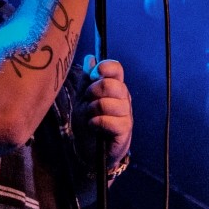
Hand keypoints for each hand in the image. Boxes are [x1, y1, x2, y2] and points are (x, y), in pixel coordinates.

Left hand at [76, 54, 132, 169]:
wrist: (90, 151)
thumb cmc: (89, 122)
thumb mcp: (83, 98)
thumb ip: (86, 79)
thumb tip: (90, 58)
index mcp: (116, 86)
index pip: (116, 68)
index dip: (103, 68)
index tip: (92, 77)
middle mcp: (124, 98)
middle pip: (111, 84)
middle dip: (93, 92)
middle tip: (88, 101)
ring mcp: (126, 114)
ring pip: (108, 103)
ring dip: (93, 110)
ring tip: (91, 116)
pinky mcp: (124, 130)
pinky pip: (108, 120)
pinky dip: (96, 123)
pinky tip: (94, 126)